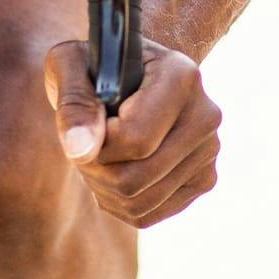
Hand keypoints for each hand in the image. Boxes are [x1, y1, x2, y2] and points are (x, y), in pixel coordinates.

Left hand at [42, 38, 220, 227]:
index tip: (84, 124)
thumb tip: (81, 150)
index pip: (136, 139)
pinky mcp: (203, 179)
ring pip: (141, 201)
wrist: (129, 72)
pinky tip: (112, 170)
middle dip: (94, 168)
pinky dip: (117, 203)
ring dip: (101, 187)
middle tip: (82, 141)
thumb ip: (73, 102)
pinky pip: (148, 215)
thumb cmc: (95, 64)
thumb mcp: (69, 64)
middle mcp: (205, 115)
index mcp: (181, 76)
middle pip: (137, 177)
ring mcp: (209, 151)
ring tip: (96, 153)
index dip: (97, 144)